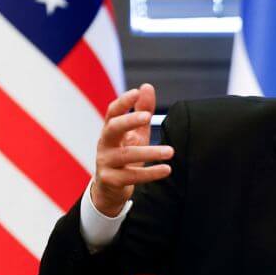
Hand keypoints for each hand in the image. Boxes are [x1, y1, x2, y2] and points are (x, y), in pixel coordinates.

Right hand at [91, 84, 172, 216]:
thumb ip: (142, 111)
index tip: (136, 92)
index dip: (123, 102)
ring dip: (150, 152)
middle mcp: (104, 144)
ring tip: (171, 151)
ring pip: (126, 155)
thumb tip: (146, 86)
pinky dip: (150, 173)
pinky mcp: (111, 180)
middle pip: (112, 129)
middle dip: (128, 121)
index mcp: (110, 130)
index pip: (112, 112)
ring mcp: (105, 162)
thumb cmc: (125, 154)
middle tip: (147, 117)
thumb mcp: (135, 133)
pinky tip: (166, 169)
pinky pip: (131, 176)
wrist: (110, 188)